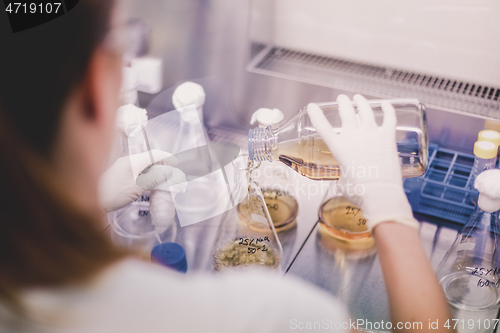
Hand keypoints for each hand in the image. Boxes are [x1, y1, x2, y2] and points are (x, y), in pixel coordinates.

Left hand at [98, 150, 178, 211]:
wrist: (87, 201)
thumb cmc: (111, 194)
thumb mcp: (135, 188)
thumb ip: (153, 179)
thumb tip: (168, 172)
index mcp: (132, 161)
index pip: (154, 154)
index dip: (168, 157)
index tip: (178, 163)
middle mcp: (128, 161)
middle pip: (150, 159)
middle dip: (163, 165)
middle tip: (173, 175)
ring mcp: (123, 167)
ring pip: (144, 165)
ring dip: (155, 171)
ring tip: (164, 180)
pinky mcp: (120, 175)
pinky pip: (138, 171)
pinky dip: (147, 175)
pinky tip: (151, 184)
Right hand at [307, 94, 417, 230]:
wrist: (381, 194)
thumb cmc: (360, 193)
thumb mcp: (342, 183)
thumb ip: (342, 176)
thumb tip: (344, 178)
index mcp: (339, 148)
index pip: (322, 126)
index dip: (316, 115)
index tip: (312, 106)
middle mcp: (354, 137)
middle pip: (346, 112)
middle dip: (342, 103)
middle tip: (342, 99)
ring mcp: (372, 135)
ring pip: (365, 110)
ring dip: (361, 102)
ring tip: (358, 98)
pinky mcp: (388, 137)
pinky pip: (389, 118)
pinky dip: (387, 109)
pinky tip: (385, 104)